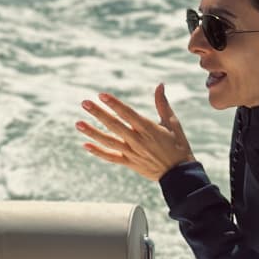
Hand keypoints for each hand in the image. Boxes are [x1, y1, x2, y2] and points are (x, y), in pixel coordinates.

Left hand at [76, 84, 194, 181]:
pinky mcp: (129, 163)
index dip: (114, 104)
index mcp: (148, 129)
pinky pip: (111, 157)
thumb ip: (162, 104)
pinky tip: (86, 145)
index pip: (127, 114)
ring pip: (109, 141)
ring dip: (93, 132)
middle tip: (84, 103)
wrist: (180, 174)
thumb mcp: (172, 123)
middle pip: (114, 125)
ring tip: (78, 123)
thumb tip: (160, 84)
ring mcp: (132, 152)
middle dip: (98, 113)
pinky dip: (98, 152)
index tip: (101, 95)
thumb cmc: (178, 145)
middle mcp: (138, 140)